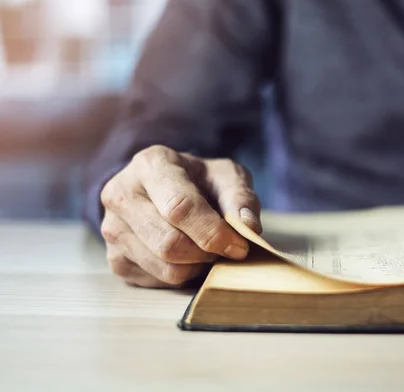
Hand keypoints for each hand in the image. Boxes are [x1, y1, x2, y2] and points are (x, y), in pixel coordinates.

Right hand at [99, 145, 260, 287]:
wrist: (165, 189)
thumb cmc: (199, 181)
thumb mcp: (226, 176)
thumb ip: (240, 198)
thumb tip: (248, 229)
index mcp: (150, 165)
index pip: (180, 208)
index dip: (213, 232)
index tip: (239, 246)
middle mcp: (121, 194)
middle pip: (169, 243)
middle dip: (206, 254)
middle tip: (226, 250)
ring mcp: (112, 228)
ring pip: (164, 268)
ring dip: (196, 267)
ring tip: (207, 251)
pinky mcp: (114, 258)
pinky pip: (156, 281)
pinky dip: (182, 276)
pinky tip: (187, 258)